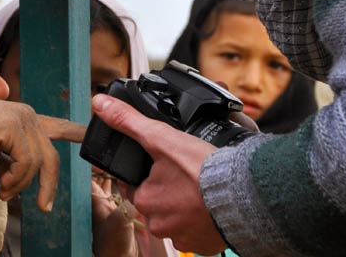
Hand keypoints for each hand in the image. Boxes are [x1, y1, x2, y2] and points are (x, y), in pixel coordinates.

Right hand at [0, 91, 84, 210]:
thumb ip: (7, 164)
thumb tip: (13, 183)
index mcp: (24, 121)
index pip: (57, 126)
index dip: (75, 132)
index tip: (91, 134)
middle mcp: (28, 117)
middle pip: (50, 157)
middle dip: (48, 186)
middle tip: (44, 207)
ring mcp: (23, 120)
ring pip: (37, 164)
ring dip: (21, 185)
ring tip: (6, 192)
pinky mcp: (14, 127)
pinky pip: (25, 163)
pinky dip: (16, 179)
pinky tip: (3, 184)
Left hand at [92, 94, 225, 254]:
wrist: (245, 197)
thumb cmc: (202, 170)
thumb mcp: (161, 137)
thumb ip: (129, 121)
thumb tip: (100, 103)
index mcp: (145, 201)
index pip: (137, 186)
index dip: (148, 173)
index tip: (164, 165)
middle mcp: (160, 224)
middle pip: (158, 202)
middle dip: (169, 188)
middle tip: (186, 174)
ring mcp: (183, 237)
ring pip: (178, 217)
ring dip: (186, 205)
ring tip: (200, 187)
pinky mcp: (204, 246)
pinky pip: (198, 231)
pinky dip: (203, 219)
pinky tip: (211, 204)